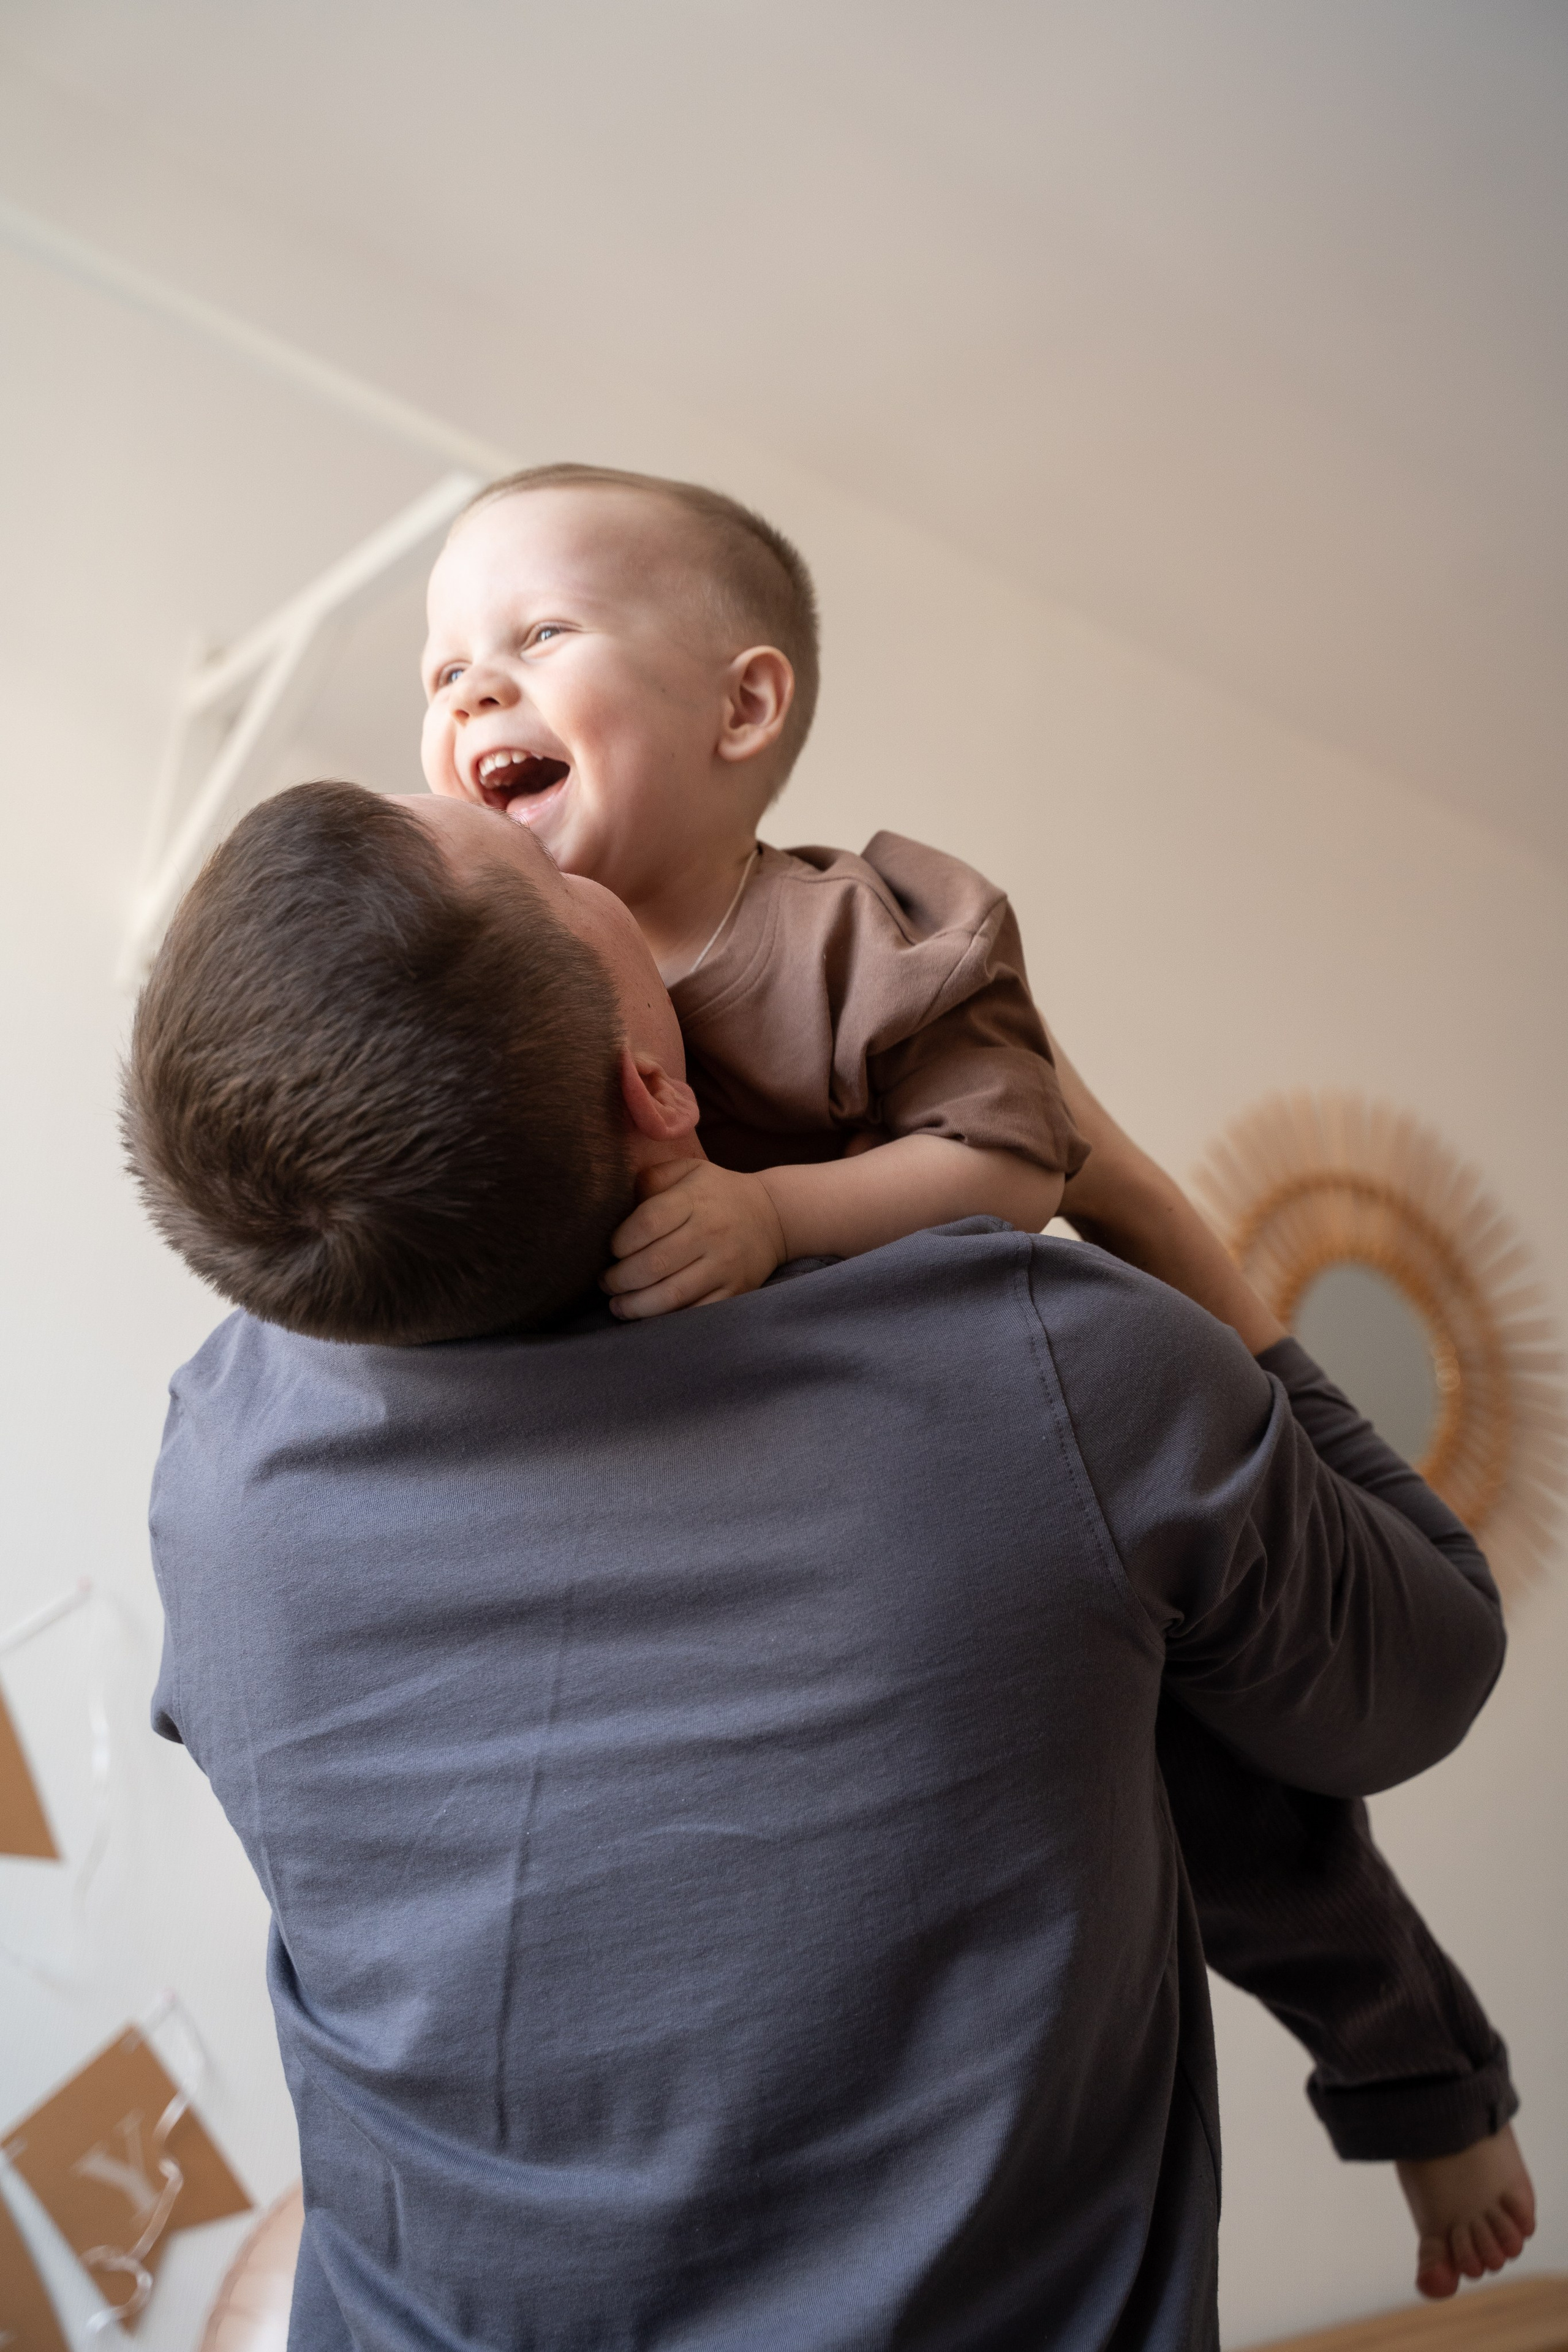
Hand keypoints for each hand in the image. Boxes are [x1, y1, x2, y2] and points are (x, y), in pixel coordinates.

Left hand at [602, 1158, 787, 1318]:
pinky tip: (650, 1317)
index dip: (620, 1242)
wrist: (772, 1216)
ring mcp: (725, 1265)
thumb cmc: (715, 1193)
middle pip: (655, 1263)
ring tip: (618, 1306)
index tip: (611, 1250)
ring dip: (637, 1306)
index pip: (647, 1223)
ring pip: (672, 1295)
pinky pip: (696, 1313)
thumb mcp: (687, 1171)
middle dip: (620, 1279)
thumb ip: (650, 1180)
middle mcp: (711, 1232)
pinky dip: (668, 1320)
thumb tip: (616, 1203)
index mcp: (695, 1199)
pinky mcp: (736, 1291)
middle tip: (606, 1282)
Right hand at [1396, 2124, 1535, 2299]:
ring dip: (1502, 2239)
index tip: (1454, 2234)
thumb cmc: (1428, 2165)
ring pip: (1510, 2248)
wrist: (1444, 2116)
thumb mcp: (1427, 2213)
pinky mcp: (1516, 2197)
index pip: (1464, 2266)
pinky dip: (1519, 2221)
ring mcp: (1495, 2212)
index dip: (1463, 2258)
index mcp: (1448, 2232)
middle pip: (1489, 2261)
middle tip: (1469, 2223)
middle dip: (1482, 2249)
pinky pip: (1526, 2224)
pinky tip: (1507, 2203)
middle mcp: (1473, 2226)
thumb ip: (1432, 2255)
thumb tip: (1433, 2289)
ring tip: (1490, 2215)